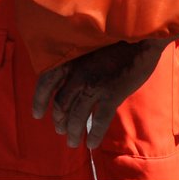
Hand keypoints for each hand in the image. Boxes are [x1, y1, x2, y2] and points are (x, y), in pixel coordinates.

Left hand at [32, 38, 169, 149]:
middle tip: (60, 130)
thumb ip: (77, 59)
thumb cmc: (117, 37)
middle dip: (59, 120)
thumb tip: (68, 75)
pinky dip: (94, 135)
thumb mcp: (88, 44)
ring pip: (77, 116)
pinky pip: (99, 122)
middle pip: (60, 104)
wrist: (141, 36)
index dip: (39, 100)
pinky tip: (91, 144)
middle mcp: (78, 73)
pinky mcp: (113, 94)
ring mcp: (94, 85)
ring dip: (73, 132)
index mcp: (70, 58)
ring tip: (72, 142)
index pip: (46, 82)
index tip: (37, 114)